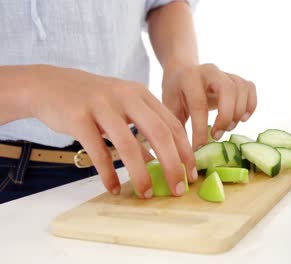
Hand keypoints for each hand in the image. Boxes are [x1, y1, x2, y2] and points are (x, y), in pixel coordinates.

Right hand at [25, 65, 197, 197]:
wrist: (49, 84)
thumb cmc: (93, 100)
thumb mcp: (123, 107)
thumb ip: (142, 129)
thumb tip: (160, 162)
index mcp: (141, 94)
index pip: (173, 124)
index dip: (185, 151)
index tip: (191, 173)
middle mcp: (126, 96)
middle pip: (158, 133)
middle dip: (172, 165)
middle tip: (178, 189)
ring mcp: (102, 106)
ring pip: (128, 144)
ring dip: (141, 174)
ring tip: (146, 194)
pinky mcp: (79, 118)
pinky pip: (98, 151)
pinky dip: (108, 173)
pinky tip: (114, 188)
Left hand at [162, 63, 256, 149]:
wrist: (182, 71)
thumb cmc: (175, 94)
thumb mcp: (170, 108)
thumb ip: (177, 127)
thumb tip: (185, 157)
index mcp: (189, 77)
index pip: (199, 104)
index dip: (200, 129)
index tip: (199, 148)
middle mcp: (210, 70)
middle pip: (228, 90)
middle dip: (225, 117)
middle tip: (216, 136)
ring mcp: (225, 72)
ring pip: (242, 89)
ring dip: (238, 113)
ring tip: (227, 128)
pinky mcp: (236, 78)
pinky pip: (250, 88)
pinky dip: (250, 105)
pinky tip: (242, 118)